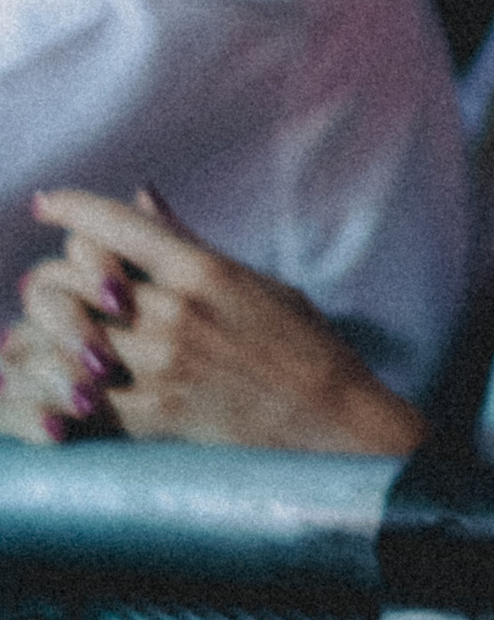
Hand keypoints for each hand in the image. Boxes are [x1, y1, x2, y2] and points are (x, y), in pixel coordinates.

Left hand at [0, 189, 421, 453]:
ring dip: (39, 337)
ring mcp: (160, 366)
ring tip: (36, 339)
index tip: (46, 204)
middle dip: (48, 279)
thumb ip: (187, 242)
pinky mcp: (152, 417)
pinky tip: (49, 389)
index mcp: (204, 271)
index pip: (115, 225)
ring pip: (58, 340)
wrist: (332, 422)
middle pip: (70, 278)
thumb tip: (141, 197)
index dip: (69, 207)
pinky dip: (51, 395)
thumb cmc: (303, 346)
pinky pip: (73, 402)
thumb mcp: (254, 281)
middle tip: (48, 287)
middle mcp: (175, 313)